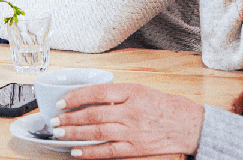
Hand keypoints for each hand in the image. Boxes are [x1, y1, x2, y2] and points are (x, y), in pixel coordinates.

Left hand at [49, 83, 204, 158]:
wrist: (188, 124)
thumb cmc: (162, 104)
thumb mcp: (139, 89)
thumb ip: (116, 93)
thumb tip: (89, 97)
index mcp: (131, 92)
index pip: (97, 92)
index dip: (76, 97)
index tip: (61, 101)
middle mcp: (131, 111)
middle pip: (94, 114)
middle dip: (70, 118)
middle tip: (54, 121)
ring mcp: (133, 131)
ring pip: (98, 132)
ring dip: (75, 134)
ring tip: (60, 134)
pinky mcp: (136, 148)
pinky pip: (109, 151)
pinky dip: (91, 152)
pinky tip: (77, 152)